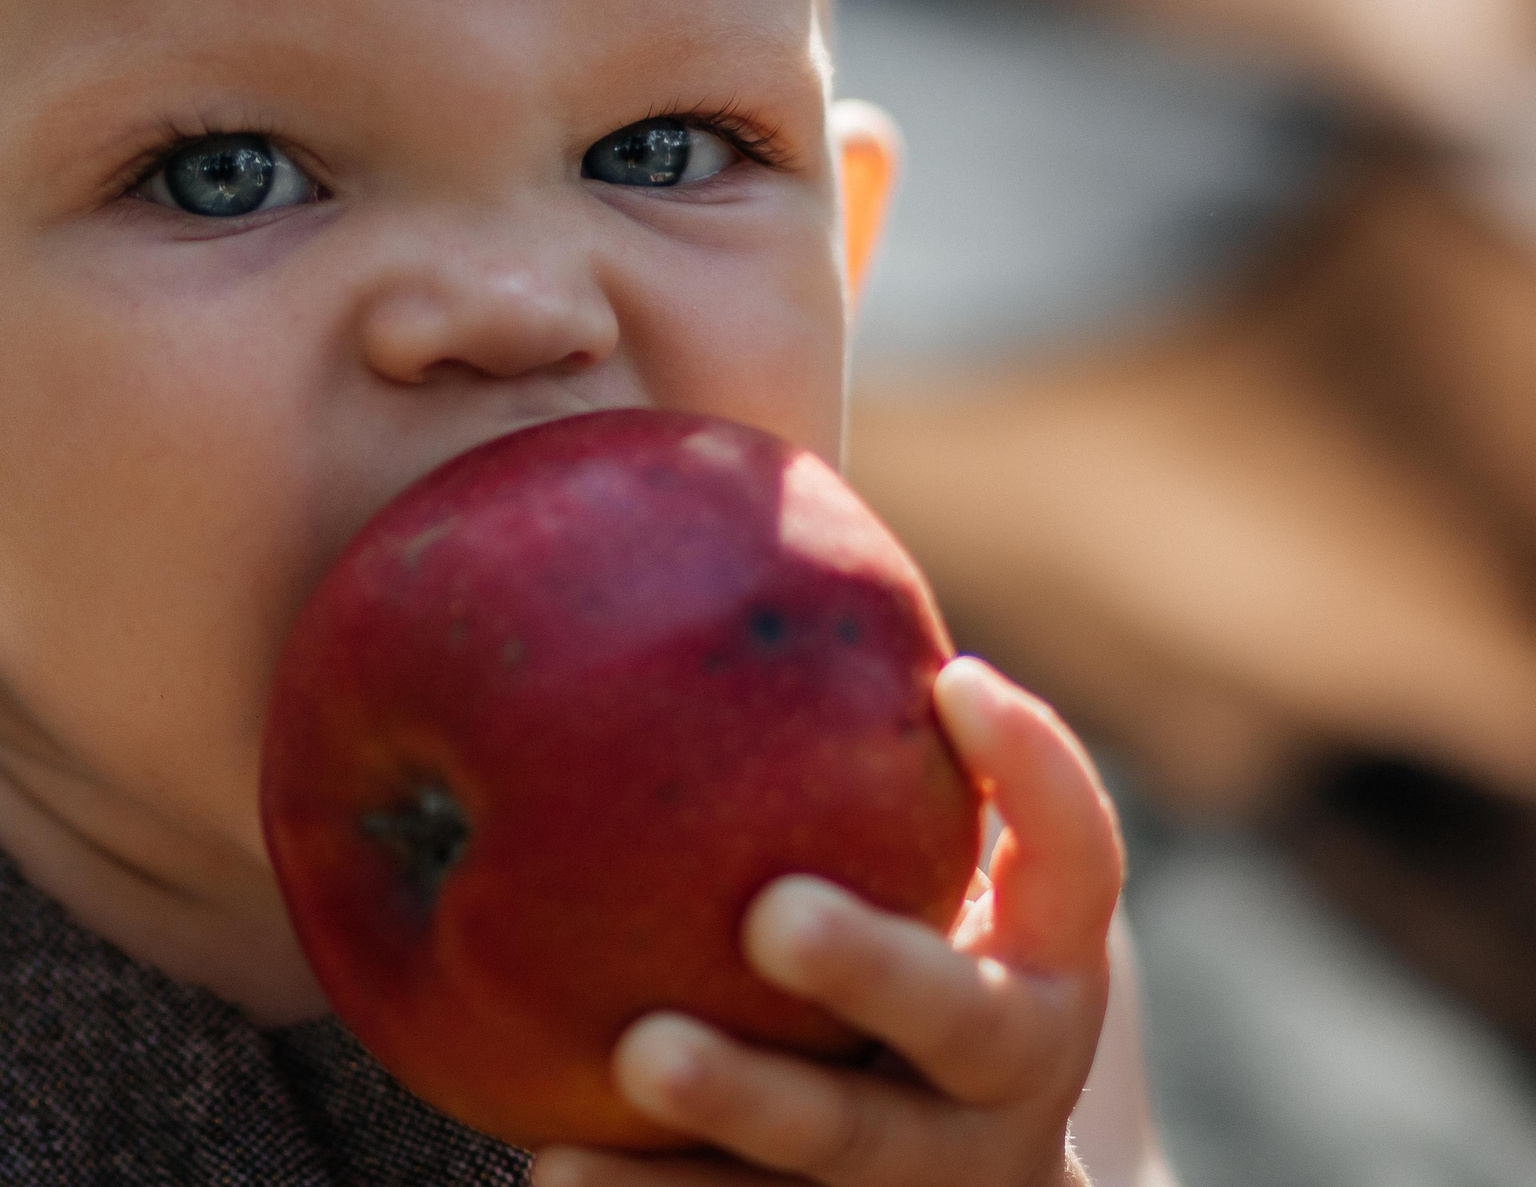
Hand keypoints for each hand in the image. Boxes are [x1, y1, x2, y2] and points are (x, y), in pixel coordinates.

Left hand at [529, 657, 1123, 1186]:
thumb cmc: (900, 961)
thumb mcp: (913, 868)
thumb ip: (852, 751)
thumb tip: (740, 508)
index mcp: (1041, 960)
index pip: (1077, 856)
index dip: (1034, 772)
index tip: (955, 678)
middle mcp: (1004, 1075)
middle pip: (959, 1023)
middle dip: (873, 968)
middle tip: (773, 914)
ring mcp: (929, 1176)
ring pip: (843, 1151)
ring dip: (740, 1108)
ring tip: (635, 1057)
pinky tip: (550, 1163)